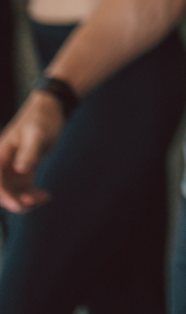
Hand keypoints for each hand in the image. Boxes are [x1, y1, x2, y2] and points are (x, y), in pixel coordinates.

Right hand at [0, 92, 63, 211]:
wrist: (52, 109)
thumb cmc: (42, 118)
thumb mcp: (37, 134)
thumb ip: (28, 152)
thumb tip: (19, 170)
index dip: (3, 196)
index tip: (17, 204)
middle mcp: (3, 164)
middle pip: (2, 191)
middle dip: (16, 200)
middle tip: (34, 201)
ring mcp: (13, 168)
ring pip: (14, 192)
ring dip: (26, 200)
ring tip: (44, 197)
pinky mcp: (25, 170)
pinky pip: (25, 188)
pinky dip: (33, 195)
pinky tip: (47, 196)